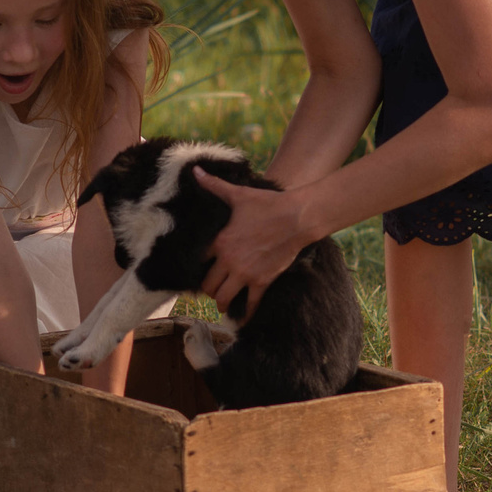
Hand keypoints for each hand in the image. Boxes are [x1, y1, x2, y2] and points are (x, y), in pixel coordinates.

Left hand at [197, 172, 313, 320]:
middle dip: (208, 289)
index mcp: (220, 241)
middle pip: (207, 285)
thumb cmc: (267, 204)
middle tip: (211, 288)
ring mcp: (245, 273)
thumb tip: (195, 171)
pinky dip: (245, 315)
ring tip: (223, 302)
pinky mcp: (262, 282)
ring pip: (223, 298)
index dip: (195, 267)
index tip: (197, 270)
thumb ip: (214, 186)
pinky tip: (242, 321)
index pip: (197, 262)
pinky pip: (249, 304)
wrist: (297, 217)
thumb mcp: (238, 195)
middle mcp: (229, 260)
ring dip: (221, 302)